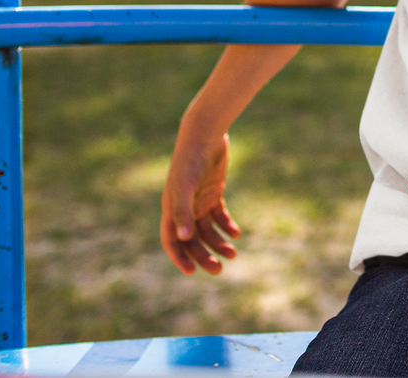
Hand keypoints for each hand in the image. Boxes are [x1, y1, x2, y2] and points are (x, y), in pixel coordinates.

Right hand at [161, 131, 241, 274]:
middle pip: (192, 240)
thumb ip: (183, 212)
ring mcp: (199, 200)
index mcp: (171, 209)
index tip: (191, 272)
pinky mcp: (213, 192)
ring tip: (233, 254)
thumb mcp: (185, 188)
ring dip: (218, 243)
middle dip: (203, 256)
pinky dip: (227, 226)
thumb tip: (182, 238)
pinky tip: (236, 234)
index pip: (171, 241)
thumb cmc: (190, 161)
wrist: (204, 135)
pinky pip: (220, 216)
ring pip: (208, 230)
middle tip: (218, 269)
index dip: (179, 258)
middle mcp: (184, 207)